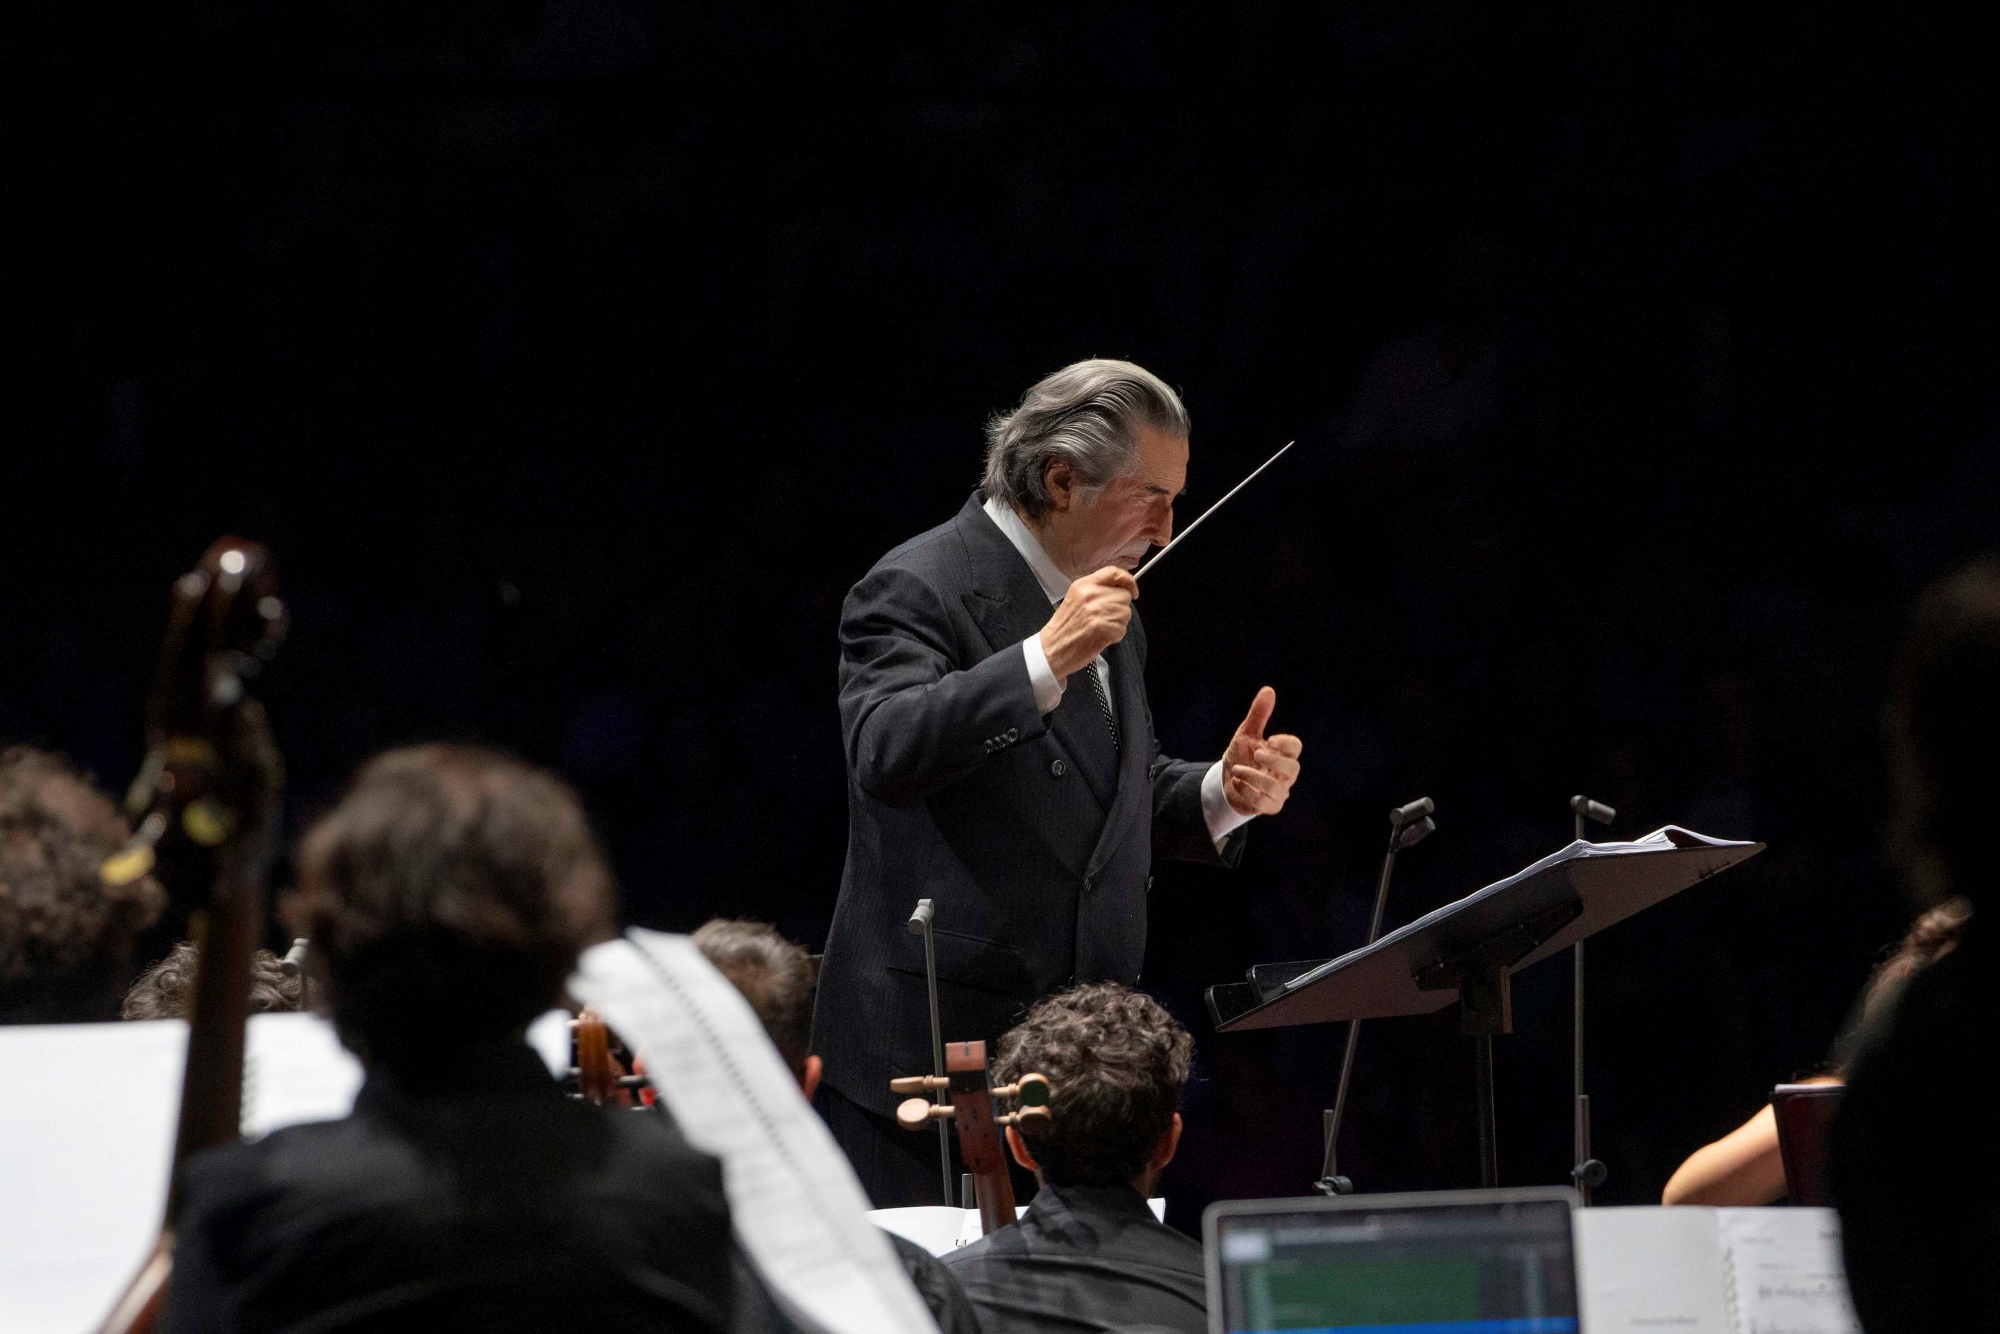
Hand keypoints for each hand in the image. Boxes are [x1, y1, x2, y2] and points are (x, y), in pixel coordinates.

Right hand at [1038, 566, 1136, 679]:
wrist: (1052, 648)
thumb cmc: (1065, 627)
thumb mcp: (1076, 598)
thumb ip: (1097, 590)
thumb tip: (1122, 589)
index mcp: (1084, 585)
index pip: (1114, 573)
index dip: (1129, 581)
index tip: (1133, 591)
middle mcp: (1091, 594)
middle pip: (1124, 595)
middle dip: (1120, 608)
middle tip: (1105, 618)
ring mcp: (1097, 610)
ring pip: (1126, 613)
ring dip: (1118, 623)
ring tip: (1101, 628)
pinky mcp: (1102, 627)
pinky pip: (1122, 629)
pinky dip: (1115, 636)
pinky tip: (1101, 637)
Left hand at [1223, 687, 1301, 816]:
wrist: (1226, 782)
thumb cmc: (1242, 756)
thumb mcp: (1246, 734)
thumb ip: (1258, 715)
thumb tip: (1268, 690)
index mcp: (1283, 754)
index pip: (1296, 748)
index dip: (1286, 743)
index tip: (1270, 739)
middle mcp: (1285, 774)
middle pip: (1293, 768)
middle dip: (1274, 761)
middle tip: (1256, 753)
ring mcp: (1279, 792)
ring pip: (1276, 788)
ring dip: (1254, 777)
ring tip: (1236, 769)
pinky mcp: (1268, 807)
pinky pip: (1262, 803)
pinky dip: (1247, 791)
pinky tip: (1236, 782)